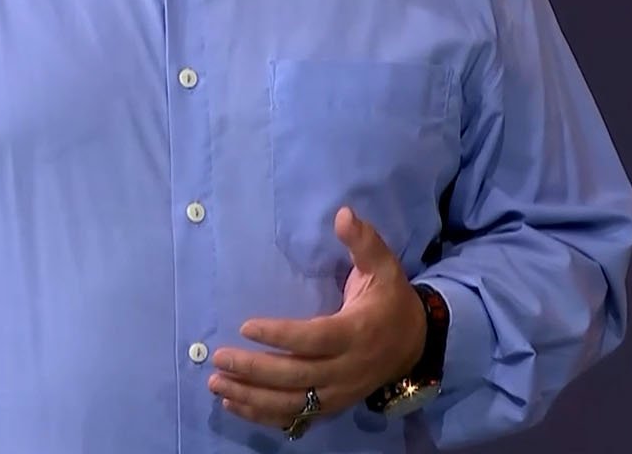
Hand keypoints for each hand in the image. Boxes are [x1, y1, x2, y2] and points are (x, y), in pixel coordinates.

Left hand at [210, 206, 426, 435]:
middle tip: (219, 357)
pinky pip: (295, 417)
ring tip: (216, 383)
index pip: (314, 339)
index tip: (246, 326)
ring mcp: (338, 393)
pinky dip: (262, 414)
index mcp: (357, 333)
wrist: (415, 346)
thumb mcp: (385, 267)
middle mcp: (347, 369)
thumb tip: (343, 213)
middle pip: (296, 376)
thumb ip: (364, 242)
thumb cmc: (391, 301)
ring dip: (251, 396)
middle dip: (254, 370)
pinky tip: (233, 402)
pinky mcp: (331, 407)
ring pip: (291, 403)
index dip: (280, 336)